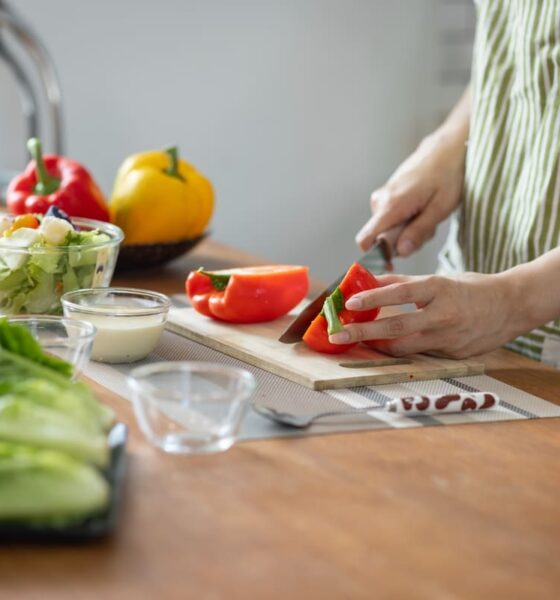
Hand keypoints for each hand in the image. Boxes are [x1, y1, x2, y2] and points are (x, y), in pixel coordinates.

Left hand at [328, 272, 520, 358]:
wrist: (511, 306)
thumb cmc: (470, 289)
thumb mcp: (439, 279)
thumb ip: (405, 284)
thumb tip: (370, 282)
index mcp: (439, 289)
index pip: (400, 294)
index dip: (373, 298)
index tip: (349, 303)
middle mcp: (443, 315)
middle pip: (396, 327)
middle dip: (363, 332)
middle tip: (338, 335)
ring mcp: (448, 339)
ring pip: (404, 347)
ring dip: (376, 345)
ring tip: (356, 340)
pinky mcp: (453, 355)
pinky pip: (419, 354)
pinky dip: (399, 350)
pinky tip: (384, 347)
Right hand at [356, 88, 470, 255]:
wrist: (449, 147)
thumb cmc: (448, 175)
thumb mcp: (440, 209)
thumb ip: (418, 232)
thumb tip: (399, 252)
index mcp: (391, 205)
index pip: (365, 239)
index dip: (375, 256)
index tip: (393, 262)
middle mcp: (380, 200)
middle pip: (381, 237)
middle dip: (403, 241)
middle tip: (428, 229)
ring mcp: (382, 196)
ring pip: (389, 228)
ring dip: (409, 230)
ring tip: (429, 214)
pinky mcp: (388, 194)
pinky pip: (392, 217)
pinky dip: (408, 219)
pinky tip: (424, 207)